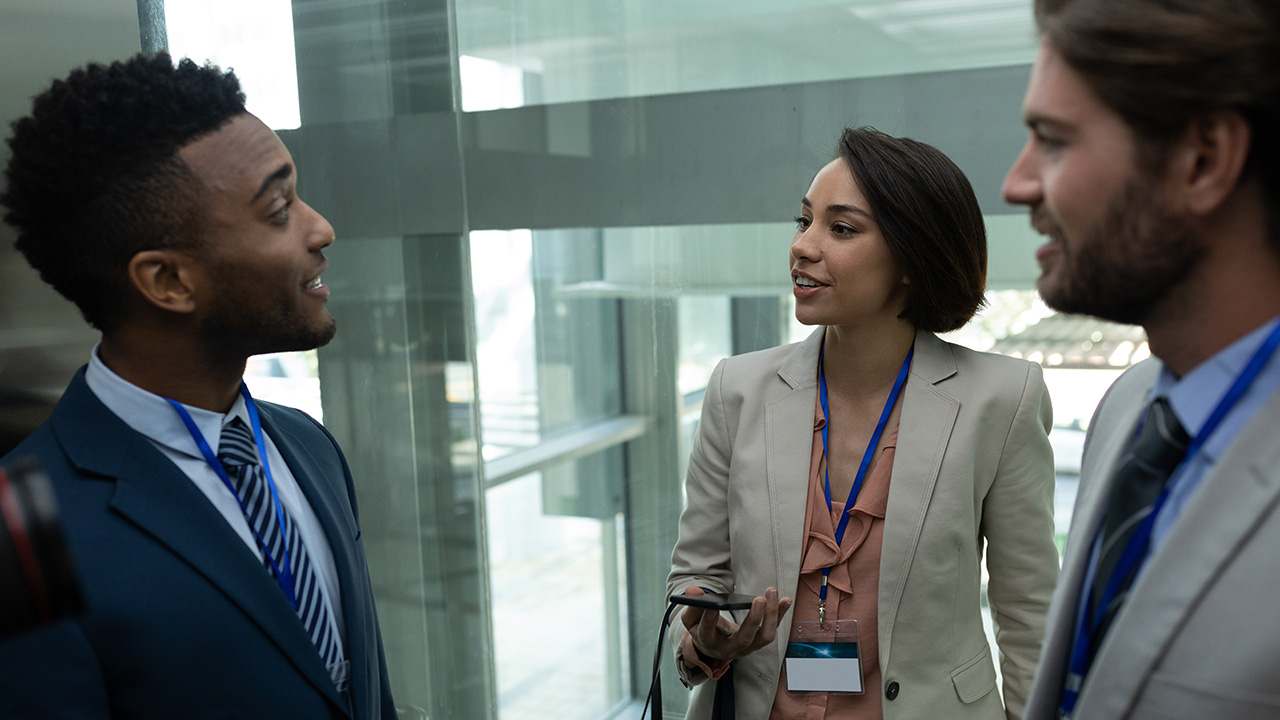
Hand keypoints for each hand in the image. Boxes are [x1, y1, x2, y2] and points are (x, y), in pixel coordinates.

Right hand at [679, 586, 793, 664]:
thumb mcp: (692, 619)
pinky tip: (785, 600)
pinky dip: (779, 614)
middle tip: (758, 600)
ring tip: (771, 593)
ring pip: (763, 637)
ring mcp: (747, 648)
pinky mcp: (758, 642)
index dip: (709, 619)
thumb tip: (693, 590)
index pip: (708, 632)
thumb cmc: (702, 628)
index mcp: (708, 642)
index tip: (713, 605)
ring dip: (771, 615)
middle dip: (753, 620)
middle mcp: (730, 649)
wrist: (714, 646)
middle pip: (744, 639)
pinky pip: (772, 629)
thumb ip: (692, 605)